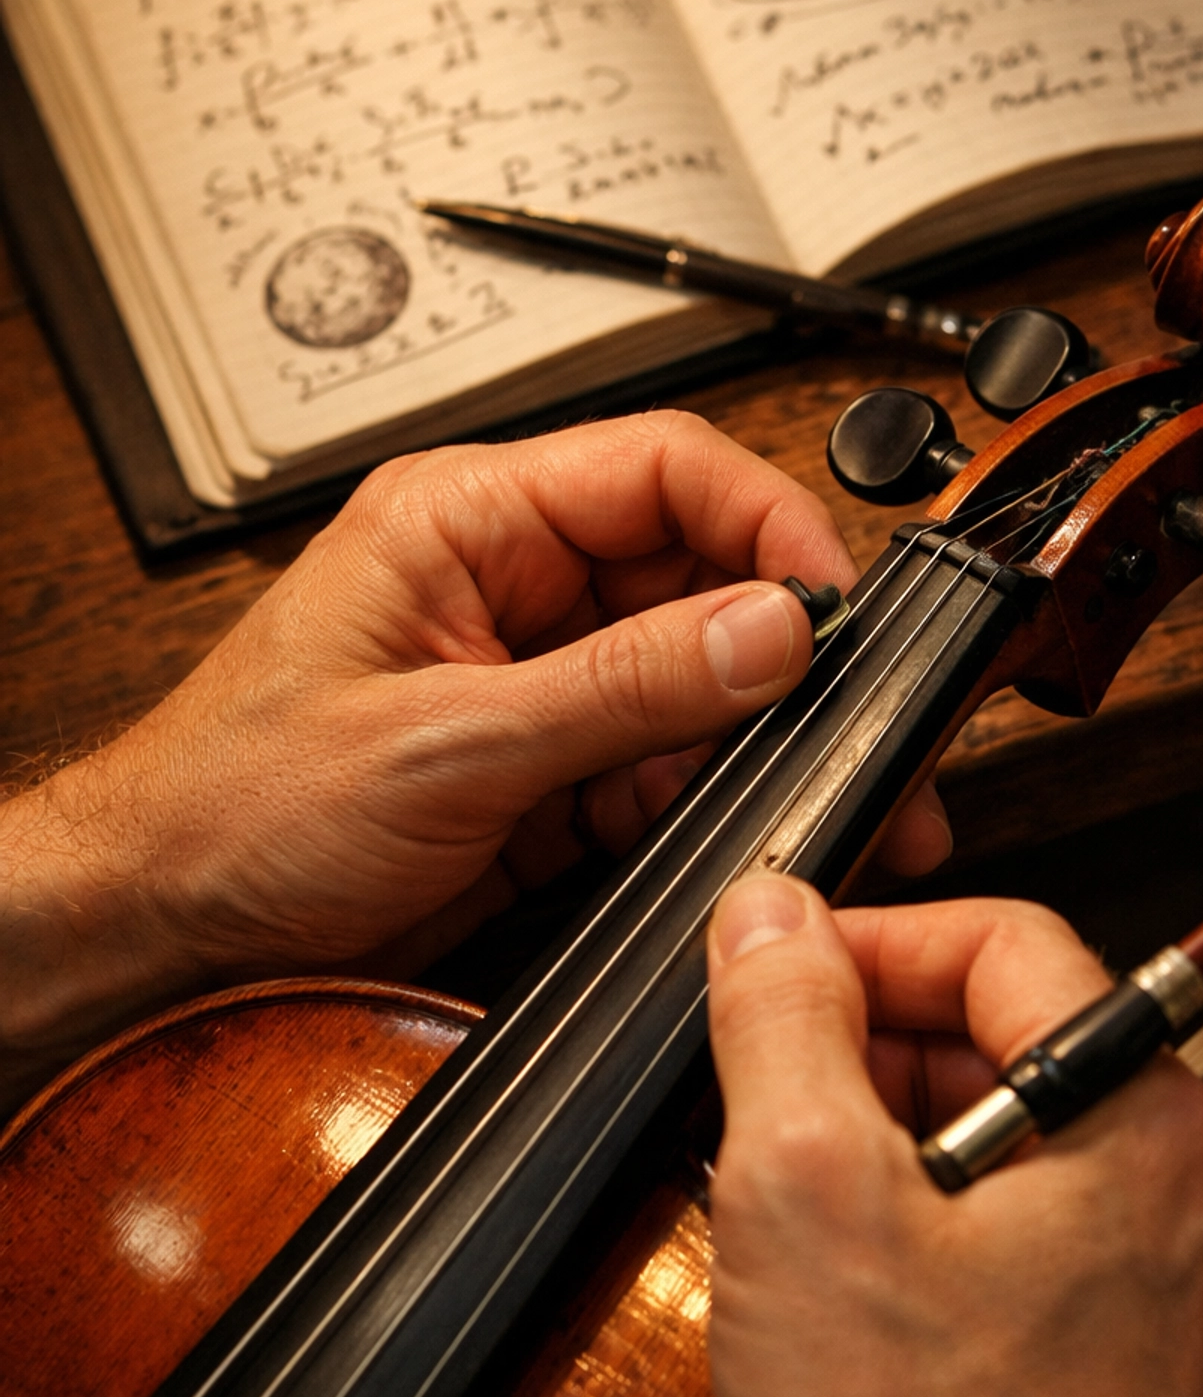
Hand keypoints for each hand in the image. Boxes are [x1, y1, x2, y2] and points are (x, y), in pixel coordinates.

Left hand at [0, 415, 947, 1100]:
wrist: (163, 927)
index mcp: (468, 520)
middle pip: (695, 574)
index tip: (833, 601)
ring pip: (690, 677)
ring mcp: (530, 675)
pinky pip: (655, 761)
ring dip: (743, 736)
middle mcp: (508, 582)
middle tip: (844, 715)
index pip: (663, 469)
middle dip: (774, 647)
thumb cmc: (235, 805)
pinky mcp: (541, 763)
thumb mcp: (447, 742)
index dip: (765, 520)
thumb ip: (623, 685)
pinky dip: (693, 800)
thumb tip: (769, 629)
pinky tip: (713, 832)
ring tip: (793, 787)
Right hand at [706, 875, 1202, 1396]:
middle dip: (887, 1072)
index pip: (1003, 941)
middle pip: (1029, 1054)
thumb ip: (784, 1018)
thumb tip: (771, 913)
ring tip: (835, 1250)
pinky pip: (1084, 1267)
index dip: (870, 945)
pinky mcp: (1196, 1391)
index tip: (785, 979)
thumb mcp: (803, 1195)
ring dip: (933, 1174)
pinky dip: (992, 1266)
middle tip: (785, 1133)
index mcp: (1152, 1117)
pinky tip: (912, 1336)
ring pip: (1052, 1165)